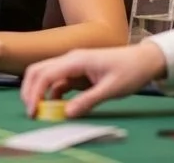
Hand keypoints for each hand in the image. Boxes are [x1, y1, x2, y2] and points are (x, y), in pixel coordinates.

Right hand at [20, 42, 166, 117]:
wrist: (144, 60)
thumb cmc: (129, 71)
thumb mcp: (111, 89)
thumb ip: (88, 101)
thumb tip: (65, 114)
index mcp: (76, 60)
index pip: (46, 74)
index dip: (35, 92)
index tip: (34, 111)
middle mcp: (69, 60)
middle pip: (39, 71)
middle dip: (29, 90)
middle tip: (30, 111)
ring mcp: (72, 65)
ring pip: (46, 76)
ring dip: (39, 92)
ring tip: (40, 112)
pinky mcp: (77, 72)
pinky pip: (58, 82)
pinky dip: (52, 94)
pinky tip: (55, 107)